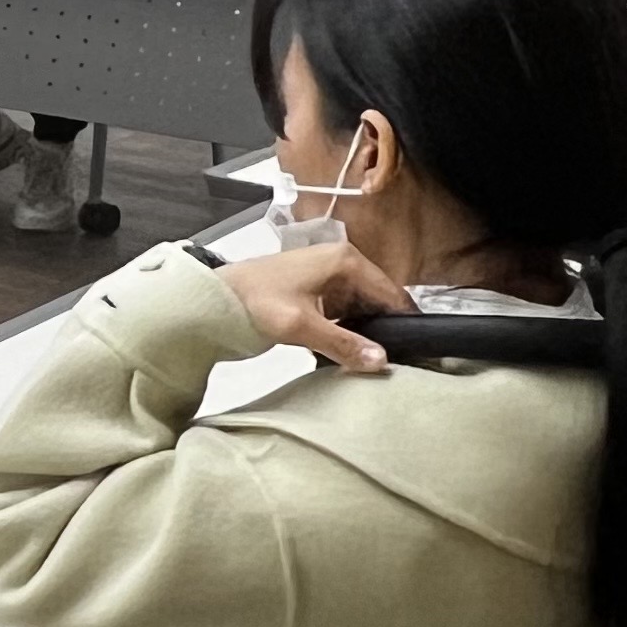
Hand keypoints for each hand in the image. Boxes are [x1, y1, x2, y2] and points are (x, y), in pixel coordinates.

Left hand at [213, 242, 414, 373]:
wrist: (212, 299)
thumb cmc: (253, 302)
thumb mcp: (300, 326)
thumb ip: (342, 343)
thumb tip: (382, 361)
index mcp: (346, 261)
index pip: (391, 294)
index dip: (403, 324)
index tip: (414, 354)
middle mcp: (343, 263)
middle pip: (379, 303)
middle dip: (382, 331)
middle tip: (388, 365)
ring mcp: (329, 277)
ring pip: (362, 311)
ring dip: (362, 335)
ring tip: (366, 363)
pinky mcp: (317, 292)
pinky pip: (344, 315)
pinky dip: (345, 333)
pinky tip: (343, 355)